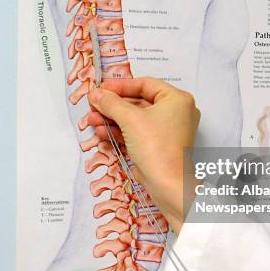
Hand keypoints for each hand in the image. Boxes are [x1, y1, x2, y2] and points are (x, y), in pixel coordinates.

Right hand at [88, 77, 200, 234]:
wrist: (168, 186)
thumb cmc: (157, 148)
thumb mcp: (130, 120)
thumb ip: (111, 103)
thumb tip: (96, 93)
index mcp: (177, 99)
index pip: (145, 84)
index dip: (121, 85)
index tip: (101, 89)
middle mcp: (176, 113)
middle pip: (139, 102)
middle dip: (114, 105)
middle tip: (94, 106)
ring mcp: (168, 131)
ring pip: (136, 119)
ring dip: (113, 119)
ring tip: (93, 120)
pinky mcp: (159, 146)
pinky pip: (138, 133)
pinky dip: (121, 132)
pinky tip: (102, 132)